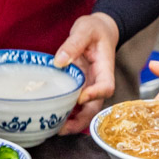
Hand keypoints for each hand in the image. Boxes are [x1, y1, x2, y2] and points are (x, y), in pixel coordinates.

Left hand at [54, 12, 118, 133]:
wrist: (99, 29)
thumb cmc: (95, 29)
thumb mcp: (84, 29)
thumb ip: (73, 43)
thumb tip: (60, 61)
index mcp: (105, 68)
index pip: (106, 87)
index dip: (95, 95)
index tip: (80, 97)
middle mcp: (98, 81)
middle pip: (96, 106)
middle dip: (81, 119)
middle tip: (63, 128)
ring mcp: (89, 85)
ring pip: (85, 109)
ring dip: (73, 121)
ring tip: (55, 129)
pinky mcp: (80, 86)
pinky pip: (75, 103)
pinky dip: (67, 112)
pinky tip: (53, 118)